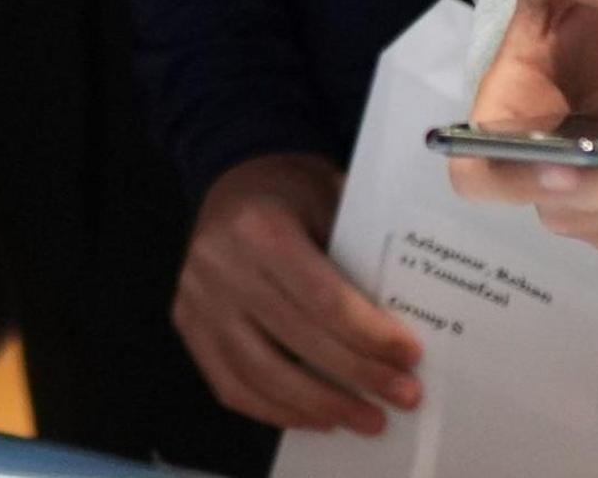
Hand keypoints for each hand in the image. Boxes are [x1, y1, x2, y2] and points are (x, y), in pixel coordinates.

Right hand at [175, 152, 421, 435]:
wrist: (234, 176)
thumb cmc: (293, 190)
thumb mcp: (331, 197)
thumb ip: (359, 252)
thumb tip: (403, 323)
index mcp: (262, 228)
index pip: (324, 299)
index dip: (369, 336)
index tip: (409, 356)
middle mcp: (221, 266)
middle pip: (298, 341)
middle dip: (358, 376)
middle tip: (404, 396)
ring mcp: (198, 301)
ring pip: (262, 375)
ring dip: (321, 407)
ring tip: (367, 419)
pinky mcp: (187, 325)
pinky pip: (231, 386)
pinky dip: (277, 411)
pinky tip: (318, 419)